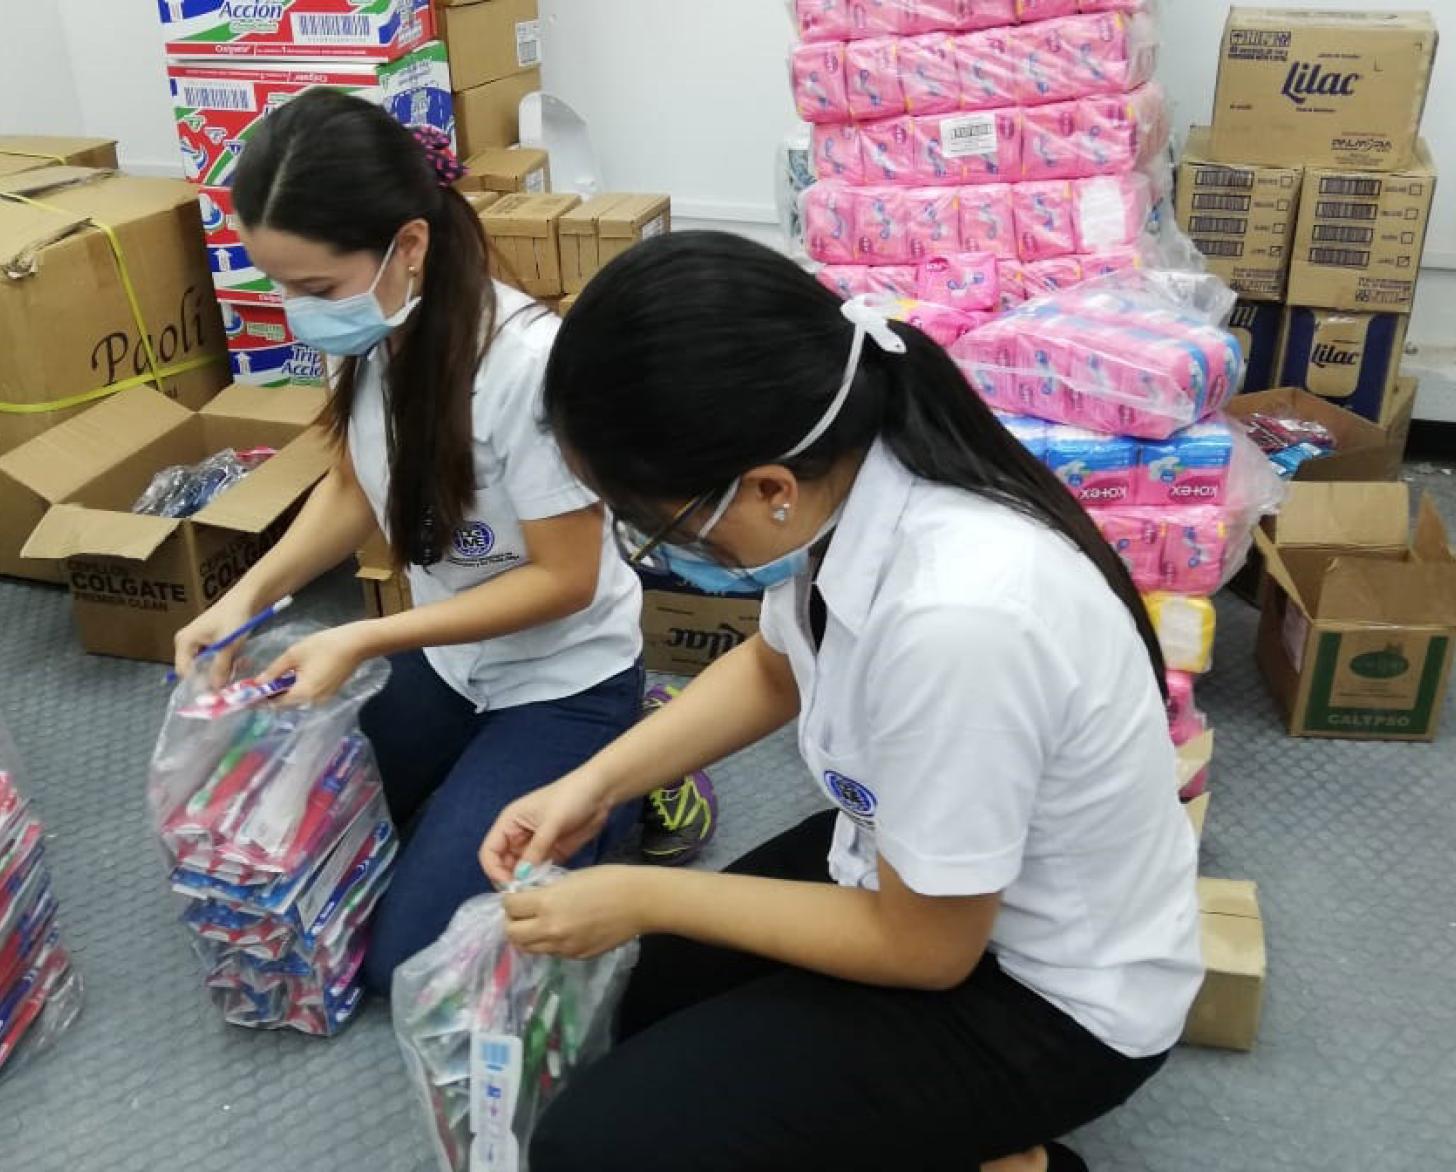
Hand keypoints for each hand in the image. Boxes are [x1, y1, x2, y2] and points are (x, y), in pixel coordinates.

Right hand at [173, 591, 260, 684]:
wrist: (247, 597)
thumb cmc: (234, 618)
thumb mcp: (228, 646)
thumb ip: (220, 668)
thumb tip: (215, 689)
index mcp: (184, 642)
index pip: (185, 672)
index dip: (199, 683)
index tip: (216, 691)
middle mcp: (186, 642)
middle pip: (195, 669)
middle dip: (213, 676)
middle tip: (231, 679)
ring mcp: (198, 640)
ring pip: (207, 664)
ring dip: (222, 668)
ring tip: (239, 665)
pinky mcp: (209, 639)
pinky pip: (214, 656)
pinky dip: (225, 660)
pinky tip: (240, 659)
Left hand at [260, 623, 372, 705]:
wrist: (356, 644)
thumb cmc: (324, 646)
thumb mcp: (293, 654)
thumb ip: (273, 670)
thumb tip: (257, 682)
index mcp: (303, 693)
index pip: (276, 704)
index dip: (261, 699)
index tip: (249, 693)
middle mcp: (313, 701)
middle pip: (286, 703)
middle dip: (272, 695)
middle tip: (260, 683)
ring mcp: (324, 698)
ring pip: (298, 699)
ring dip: (285, 691)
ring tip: (276, 677)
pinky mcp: (330, 692)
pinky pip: (308, 694)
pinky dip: (298, 688)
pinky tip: (294, 675)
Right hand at [479, 771, 613, 888]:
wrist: (600, 792)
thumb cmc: (570, 797)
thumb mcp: (551, 822)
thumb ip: (536, 850)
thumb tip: (520, 877)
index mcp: (510, 823)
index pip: (490, 851)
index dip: (494, 870)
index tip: (509, 885)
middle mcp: (518, 836)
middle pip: (503, 865)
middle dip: (509, 880)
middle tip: (522, 894)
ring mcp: (535, 846)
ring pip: (521, 871)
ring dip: (525, 883)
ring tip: (535, 893)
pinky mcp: (552, 853)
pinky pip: (539, 872)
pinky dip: (540, 881)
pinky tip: (547, 888)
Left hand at [503, 866, 651, 958]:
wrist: (640, 902)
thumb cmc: (608, 880)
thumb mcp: (570, 878)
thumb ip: (546, 891)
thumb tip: (529, 899)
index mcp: (547, 903)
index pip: (509, 906)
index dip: (511, 899)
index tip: (518, 895)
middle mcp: (550, 929)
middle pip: (512, 934)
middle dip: (512, 921)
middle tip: (522, 912)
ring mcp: (563, 947)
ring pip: (529, 948)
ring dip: (527, 935)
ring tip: (538, 923)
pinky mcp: (576, 957)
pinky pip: (551, 952)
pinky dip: (549, 942)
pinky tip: (562, 929)